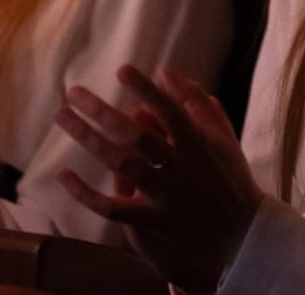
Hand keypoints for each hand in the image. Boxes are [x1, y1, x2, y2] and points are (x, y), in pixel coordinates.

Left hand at [55, 64, 261, 293]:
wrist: (241, 234)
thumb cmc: (229, 178)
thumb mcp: (222, 136)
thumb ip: (196, 102)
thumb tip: (166, 71)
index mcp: (199, 143)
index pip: (171, 110)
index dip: (147, 90)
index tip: (122, 70)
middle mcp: (180, 167)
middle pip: (136, 136)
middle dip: (103, 111)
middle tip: (73, 92)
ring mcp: (164, 195)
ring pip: (121, 164)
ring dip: (89, 139)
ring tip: (63, 117)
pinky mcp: (151, 221)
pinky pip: (112, 208)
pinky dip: (85, 193)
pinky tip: (64, 175)